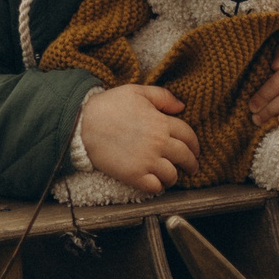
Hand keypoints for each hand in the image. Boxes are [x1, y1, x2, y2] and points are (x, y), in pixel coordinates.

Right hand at [76, 85, 200, 193]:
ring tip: (170, 177)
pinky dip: (158, 187)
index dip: (195, 145)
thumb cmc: (109, 105)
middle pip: (185, 157)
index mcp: (161, 122)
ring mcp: (147, 161)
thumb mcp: (137, 91)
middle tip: (192, 168)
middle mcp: (159, 143)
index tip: (195, 151)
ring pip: (172, 175)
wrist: (83, 123)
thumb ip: (162, 96)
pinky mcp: (134, 175)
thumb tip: (181, 106)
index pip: (189, 136)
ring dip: (173, 177)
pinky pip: (155, 187)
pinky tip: (155, 183)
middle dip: (191, 164)